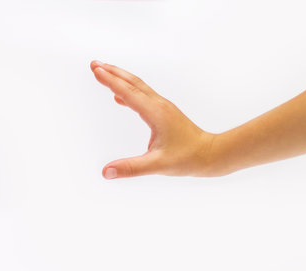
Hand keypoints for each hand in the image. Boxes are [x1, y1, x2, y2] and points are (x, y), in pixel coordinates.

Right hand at [91, 60, 216, 178]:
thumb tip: (106, 172)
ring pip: (138, 86)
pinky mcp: (164, 112)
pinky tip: (119, 97)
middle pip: (132, 82)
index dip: (110, 81)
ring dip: (120, 78)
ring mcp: (162, 107)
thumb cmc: (187, 159)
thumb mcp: (157, 166)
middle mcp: (158, 105)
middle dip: (112, 72)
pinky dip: (128, 91)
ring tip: (103, 72)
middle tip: (93, 63)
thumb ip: (131, 168)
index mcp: (155, 113)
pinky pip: (142, 96)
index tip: (95, 70)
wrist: (211, 154)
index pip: (128, 93)